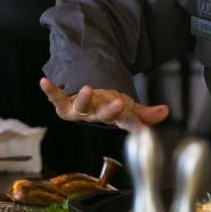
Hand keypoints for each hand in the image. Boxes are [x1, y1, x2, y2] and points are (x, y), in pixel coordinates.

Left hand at [39, 78, 168, 130]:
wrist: (82, 103)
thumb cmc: (106, 105)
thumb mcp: (127, 108)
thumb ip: (146, 113)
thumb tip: (166, 111)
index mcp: (113, 118)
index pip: (126, 121)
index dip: (134, 125)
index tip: (143, 130)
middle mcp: (96, 116)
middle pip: (104, 115)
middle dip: (111, 110)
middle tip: (120, 104)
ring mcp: (79, 111)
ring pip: (82, 107)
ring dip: (84, 98)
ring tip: (88, 88)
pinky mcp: (63, 105)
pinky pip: (56, 97)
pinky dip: (50, 90)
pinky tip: (44, 81)